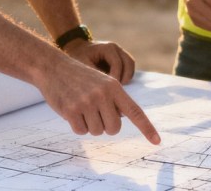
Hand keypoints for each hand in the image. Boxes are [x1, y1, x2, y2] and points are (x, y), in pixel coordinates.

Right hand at [39, 55, 160, 144]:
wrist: (53, 67)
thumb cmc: (80, 78)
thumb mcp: (102, 82)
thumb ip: (114, 100)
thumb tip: (123, 119)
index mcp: (114, 87)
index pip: (135, 111)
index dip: (147, 128)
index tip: (157, 142)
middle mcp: (103, 94)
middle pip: (114, 129)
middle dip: (106, 126)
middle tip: (95, 113)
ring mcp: (87, 102)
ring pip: (97, 132)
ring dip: (89, 125)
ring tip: (81, 107)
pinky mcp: (71, 110)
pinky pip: (81, 132)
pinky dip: (77, 126)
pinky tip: (71, 111)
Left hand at [62, 39, 135, 83]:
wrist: (76, 49)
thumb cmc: (78, 57)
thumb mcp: (82, 65)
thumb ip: (93, 74)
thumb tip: (102, 89)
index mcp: (107, 48)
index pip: (117, 63)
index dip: (115, 77)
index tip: (108, 89)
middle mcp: (116, 48)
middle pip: (129, 63)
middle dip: (125, 78)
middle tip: (116, 91)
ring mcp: (120, 52)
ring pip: (130, 65)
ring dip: (126, 77)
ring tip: (117, 89)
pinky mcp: (120, 59)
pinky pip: (128, 68)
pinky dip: (124, 77)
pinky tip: (115, 86)